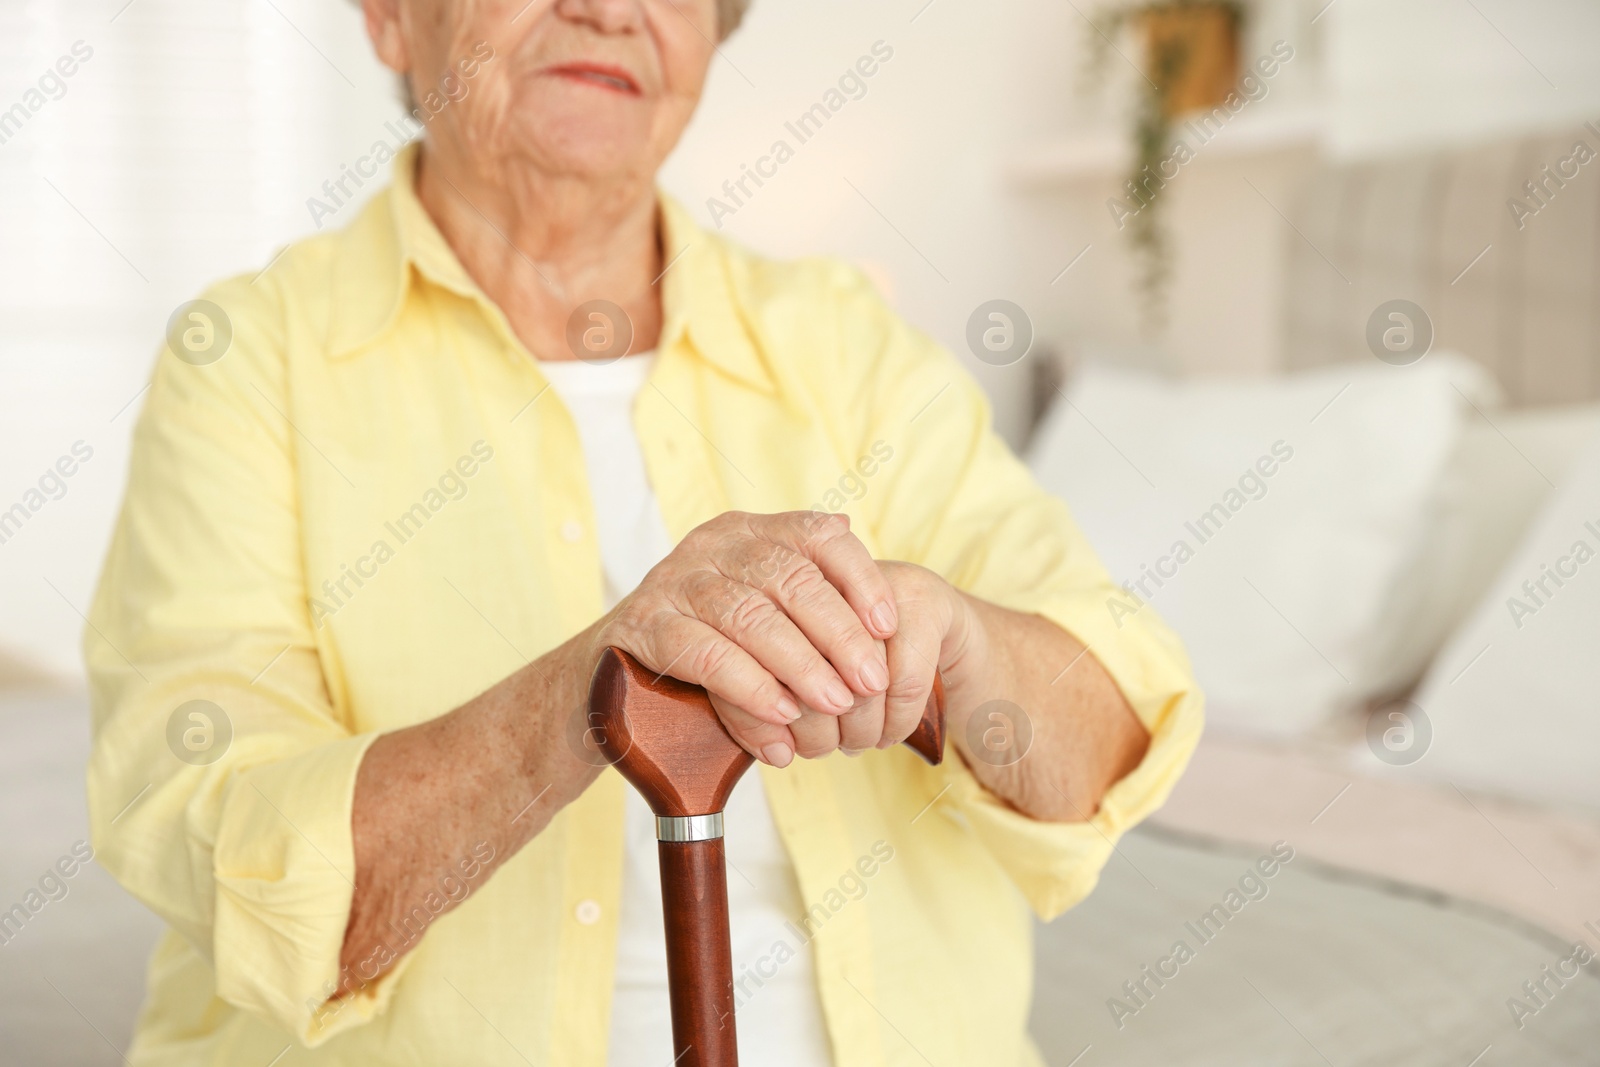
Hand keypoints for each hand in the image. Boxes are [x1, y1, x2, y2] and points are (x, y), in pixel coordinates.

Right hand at [593, 511, 900, 766]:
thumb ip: (806, 585)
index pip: (817, 534)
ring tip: (834, 705)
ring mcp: (673, 581)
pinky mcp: (643, 626)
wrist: (615, 677)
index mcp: (750, 532)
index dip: (860, 578)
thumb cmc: (710, 644)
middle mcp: (711, 545)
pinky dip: (749, 687)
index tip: (889, 626)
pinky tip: (780, 716)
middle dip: (839, 634)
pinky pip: (704, 654)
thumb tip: (857, 547)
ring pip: (750, 616)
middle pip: (789, 577)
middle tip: (870, 682)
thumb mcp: (761, 607)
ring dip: (800, 666)